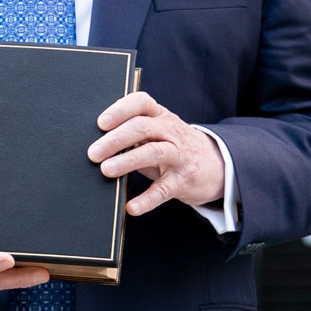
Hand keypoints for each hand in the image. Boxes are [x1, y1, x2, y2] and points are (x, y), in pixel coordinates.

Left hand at [89, 92, 224, 215]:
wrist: (216, 165)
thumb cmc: (173, 146)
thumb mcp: (158, 132)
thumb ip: (133, 131)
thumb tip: (95, 142)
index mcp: (161, 116)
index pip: (142, 103)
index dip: (121, 110)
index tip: (101, 123)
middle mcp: (171, 131)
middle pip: (142, 127)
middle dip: (115, 139)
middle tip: (93, 153)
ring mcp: (179, 155)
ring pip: (153, 152)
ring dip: (127, 161)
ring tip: (106, 170)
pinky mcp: (183, 180)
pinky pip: (164, 190)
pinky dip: (147, 199)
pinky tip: (131, 207)